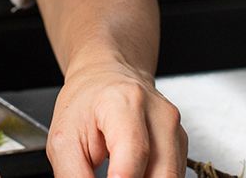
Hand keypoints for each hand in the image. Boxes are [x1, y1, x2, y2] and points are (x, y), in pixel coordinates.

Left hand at [46, 60, 186, 177]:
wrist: (107, 78)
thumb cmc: (85, 103)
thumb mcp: (64, 140)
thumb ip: (74, 175)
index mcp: (125, 103)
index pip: (134, 155)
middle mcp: (158, 115)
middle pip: (163, 174)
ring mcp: (174, 129)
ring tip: (116, 174)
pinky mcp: (181, 142)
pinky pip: (173, 176)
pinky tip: (134, 175)